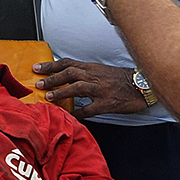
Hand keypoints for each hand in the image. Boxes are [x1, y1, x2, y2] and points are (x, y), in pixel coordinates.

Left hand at [32, 60, 146, 117]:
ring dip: (62, 91)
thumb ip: (84, 73)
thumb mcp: (101, 70)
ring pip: (78, 87)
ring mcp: (101, 89)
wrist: (141, 85)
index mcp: (91, 68)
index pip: (67, 63)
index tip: (37, 68)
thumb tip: (65, 77)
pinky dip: (79, 113)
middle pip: (69, 73)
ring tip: (49, 97)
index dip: (51, 65)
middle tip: (38, 83)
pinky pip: (90, 109)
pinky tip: (71, 117)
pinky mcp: (108, 103)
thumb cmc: (120, 79)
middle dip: (52, 78)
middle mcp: (94, 76)